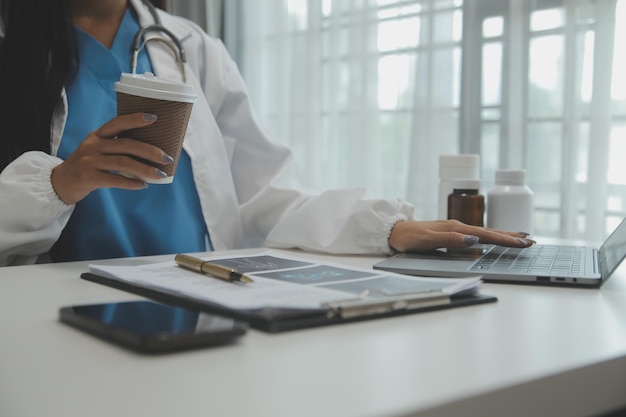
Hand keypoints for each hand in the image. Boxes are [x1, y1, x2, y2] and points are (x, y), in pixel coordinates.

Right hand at [51, 113, 172, 204]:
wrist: (61, 182)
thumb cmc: (87, 165)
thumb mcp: (97, 149)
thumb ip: (117, 147)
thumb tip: (151, 151)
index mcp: (97, 135)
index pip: (118, 123)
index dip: (135, 119)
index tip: (154, 118)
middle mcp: (93, 145)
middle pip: (126, 145)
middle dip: (150, 151)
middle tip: (167, 158)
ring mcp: (89, 161)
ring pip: (123, 163)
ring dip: (145, 169)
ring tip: (160, 174)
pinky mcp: (88, 177)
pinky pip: (114, 180)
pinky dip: (131, 183)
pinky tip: (144, 185)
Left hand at [388, 220, 533, 252]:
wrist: (393, 231)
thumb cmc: (408, 237)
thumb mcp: (426, 240)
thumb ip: (449, 240)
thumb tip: (472, 239)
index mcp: (455, 228)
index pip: (485, 235)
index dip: (504, 240)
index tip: (522, 243)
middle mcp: (458, 226)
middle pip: (489, 232)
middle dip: (510, 237)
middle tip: (531, 241)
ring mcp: (455, 228)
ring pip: (484, 231)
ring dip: (503, 235)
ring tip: (521, 237)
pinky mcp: (452, 231)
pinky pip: (477, 233)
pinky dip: (490, 235)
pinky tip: (495, 237)